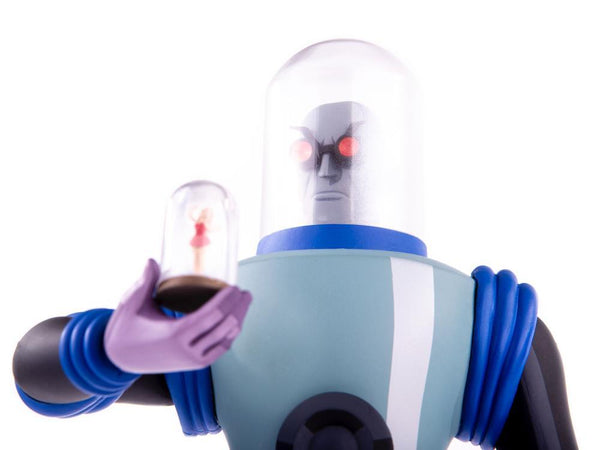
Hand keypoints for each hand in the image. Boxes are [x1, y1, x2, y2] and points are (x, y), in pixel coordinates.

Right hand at [104, 259, 251, 373]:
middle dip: (238, 309)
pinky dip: (230, 336)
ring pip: (225, 339)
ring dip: (238, 320)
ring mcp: (191, 360)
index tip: (235, 286)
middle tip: (246, 292)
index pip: (210, 316)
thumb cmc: (125, 327)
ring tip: (244, 302)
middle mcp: (186, 350)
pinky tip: (236, 322)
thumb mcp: (131, 303)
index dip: (226, 301)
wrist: (118, 359)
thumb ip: (144, 282)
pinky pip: (219, 351)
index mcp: (174, 334)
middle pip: (223, 326)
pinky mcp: (193, 365)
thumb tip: (153, 260)